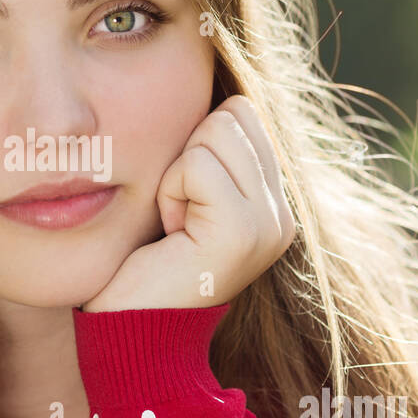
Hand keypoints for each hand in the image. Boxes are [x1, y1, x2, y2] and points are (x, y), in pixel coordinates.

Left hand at [81, 94, 294, 311]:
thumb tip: (216, 86)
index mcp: (275, 202)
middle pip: (234, 113)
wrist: (132, 331)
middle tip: (178, 215)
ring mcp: (270, 223)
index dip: (196, 145)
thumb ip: (210, 151)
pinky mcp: (243, 231)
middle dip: (187, 156)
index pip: (243, 111)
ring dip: (176, 175)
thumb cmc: (143, 260)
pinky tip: (172, 235)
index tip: (184, 202)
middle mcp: (284, 213)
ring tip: (176, 226)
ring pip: (215, 132)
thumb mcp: (185, 195)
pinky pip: (195, 164)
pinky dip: (169, 193)